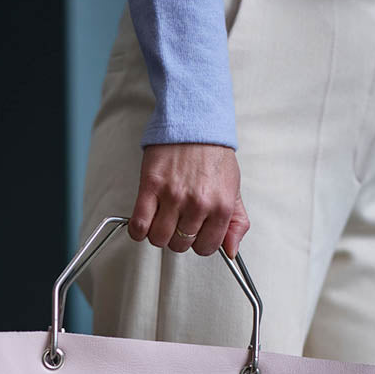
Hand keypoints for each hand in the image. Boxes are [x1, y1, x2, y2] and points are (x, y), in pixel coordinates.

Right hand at [127, 143, 250, 258]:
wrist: (194, 122)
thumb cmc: (213, 155)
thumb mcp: (234, 190)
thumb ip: (236, 223)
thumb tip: (232, 251)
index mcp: (221, 206)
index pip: (205, 248)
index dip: (198, 243)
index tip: (195, 233)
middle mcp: (198, 203)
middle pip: (180, 244)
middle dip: (178, 237)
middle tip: (178, 222)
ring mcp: (173, 196)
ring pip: (159, 238)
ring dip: (158, 234)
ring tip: (162, 219)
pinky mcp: (151, 187)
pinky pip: (140, 224)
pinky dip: (138, 230)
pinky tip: (144, 221)